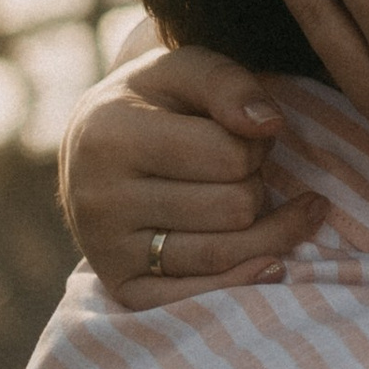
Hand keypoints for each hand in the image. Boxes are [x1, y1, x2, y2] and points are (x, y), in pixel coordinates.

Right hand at [60, 46, 325, 310]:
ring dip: (259, 229)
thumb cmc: (153, 102)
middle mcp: (99, 199)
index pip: (231, 155)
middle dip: (255, 185)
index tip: (244, 136)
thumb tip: (270, 125)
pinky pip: (196, 300)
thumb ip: (229, 83)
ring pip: (225, 256)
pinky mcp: (121, 288)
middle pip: (235, 208)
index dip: (256, 145)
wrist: (94, 148)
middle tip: (237, 171)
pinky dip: (242, 282)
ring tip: (249, 202)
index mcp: (110, 136)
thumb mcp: (185, 69)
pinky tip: (274, 262)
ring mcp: (106, 250)